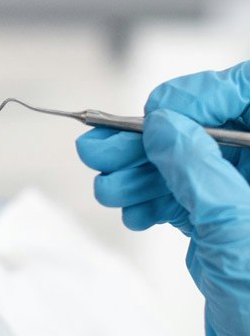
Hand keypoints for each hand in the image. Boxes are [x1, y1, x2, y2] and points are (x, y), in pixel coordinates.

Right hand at [76, 61, 249, 335]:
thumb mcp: (238, 238)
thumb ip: (201, 173)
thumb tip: (167, 125)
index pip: (248, 97)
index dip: (200, 97)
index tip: (155, 113)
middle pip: (207, 130)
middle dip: (150, 138)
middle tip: (100, 148)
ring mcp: (247, 206)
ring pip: (187, 163)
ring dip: (139, 170)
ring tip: (107, 186)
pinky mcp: (226, 232)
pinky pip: (180, 196)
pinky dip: (148, 198)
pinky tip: (130, 209)